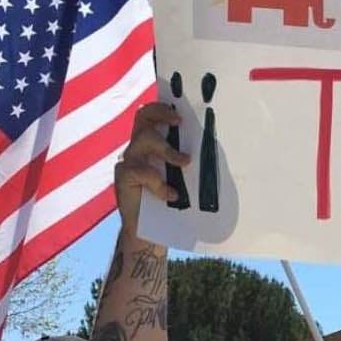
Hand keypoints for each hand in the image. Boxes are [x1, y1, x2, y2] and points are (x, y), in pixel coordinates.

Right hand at [114, 103, 187, 232]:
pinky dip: (159, 183)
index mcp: (150, 145)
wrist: (149, 231)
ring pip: (144, 141)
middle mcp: (137, 149)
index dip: (161, 109)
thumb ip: (186, 163)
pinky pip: (142, 171)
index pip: (149, 116)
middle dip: (161, 114)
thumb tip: (217, 150)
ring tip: (185, 163)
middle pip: (142, 118)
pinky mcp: (123, 177)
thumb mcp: (181, 179)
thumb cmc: (170, 204)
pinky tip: (171, 195)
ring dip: (168, 150)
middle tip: (179, 123)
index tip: (180, 116)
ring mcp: (128, 161)